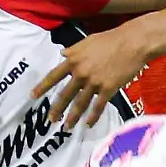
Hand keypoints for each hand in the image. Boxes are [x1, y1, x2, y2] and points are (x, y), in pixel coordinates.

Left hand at [32, 24, 149, 127]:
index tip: (32, 96)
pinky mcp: (108, 89)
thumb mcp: (87, 41)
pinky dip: (92, 117)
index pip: (53, 76)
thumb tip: (62, 54)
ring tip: (66, 127)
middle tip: (51, 120)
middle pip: (65, 95)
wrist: (133, 42)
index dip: (42, 87)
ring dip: (72, 117)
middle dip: (56, 109)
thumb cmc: (111, 39)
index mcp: (73, 60)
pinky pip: (98, 106)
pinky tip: (88, 124)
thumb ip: (73, 50)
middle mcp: (80, 73)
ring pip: (80, 104)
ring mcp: (94, 82)